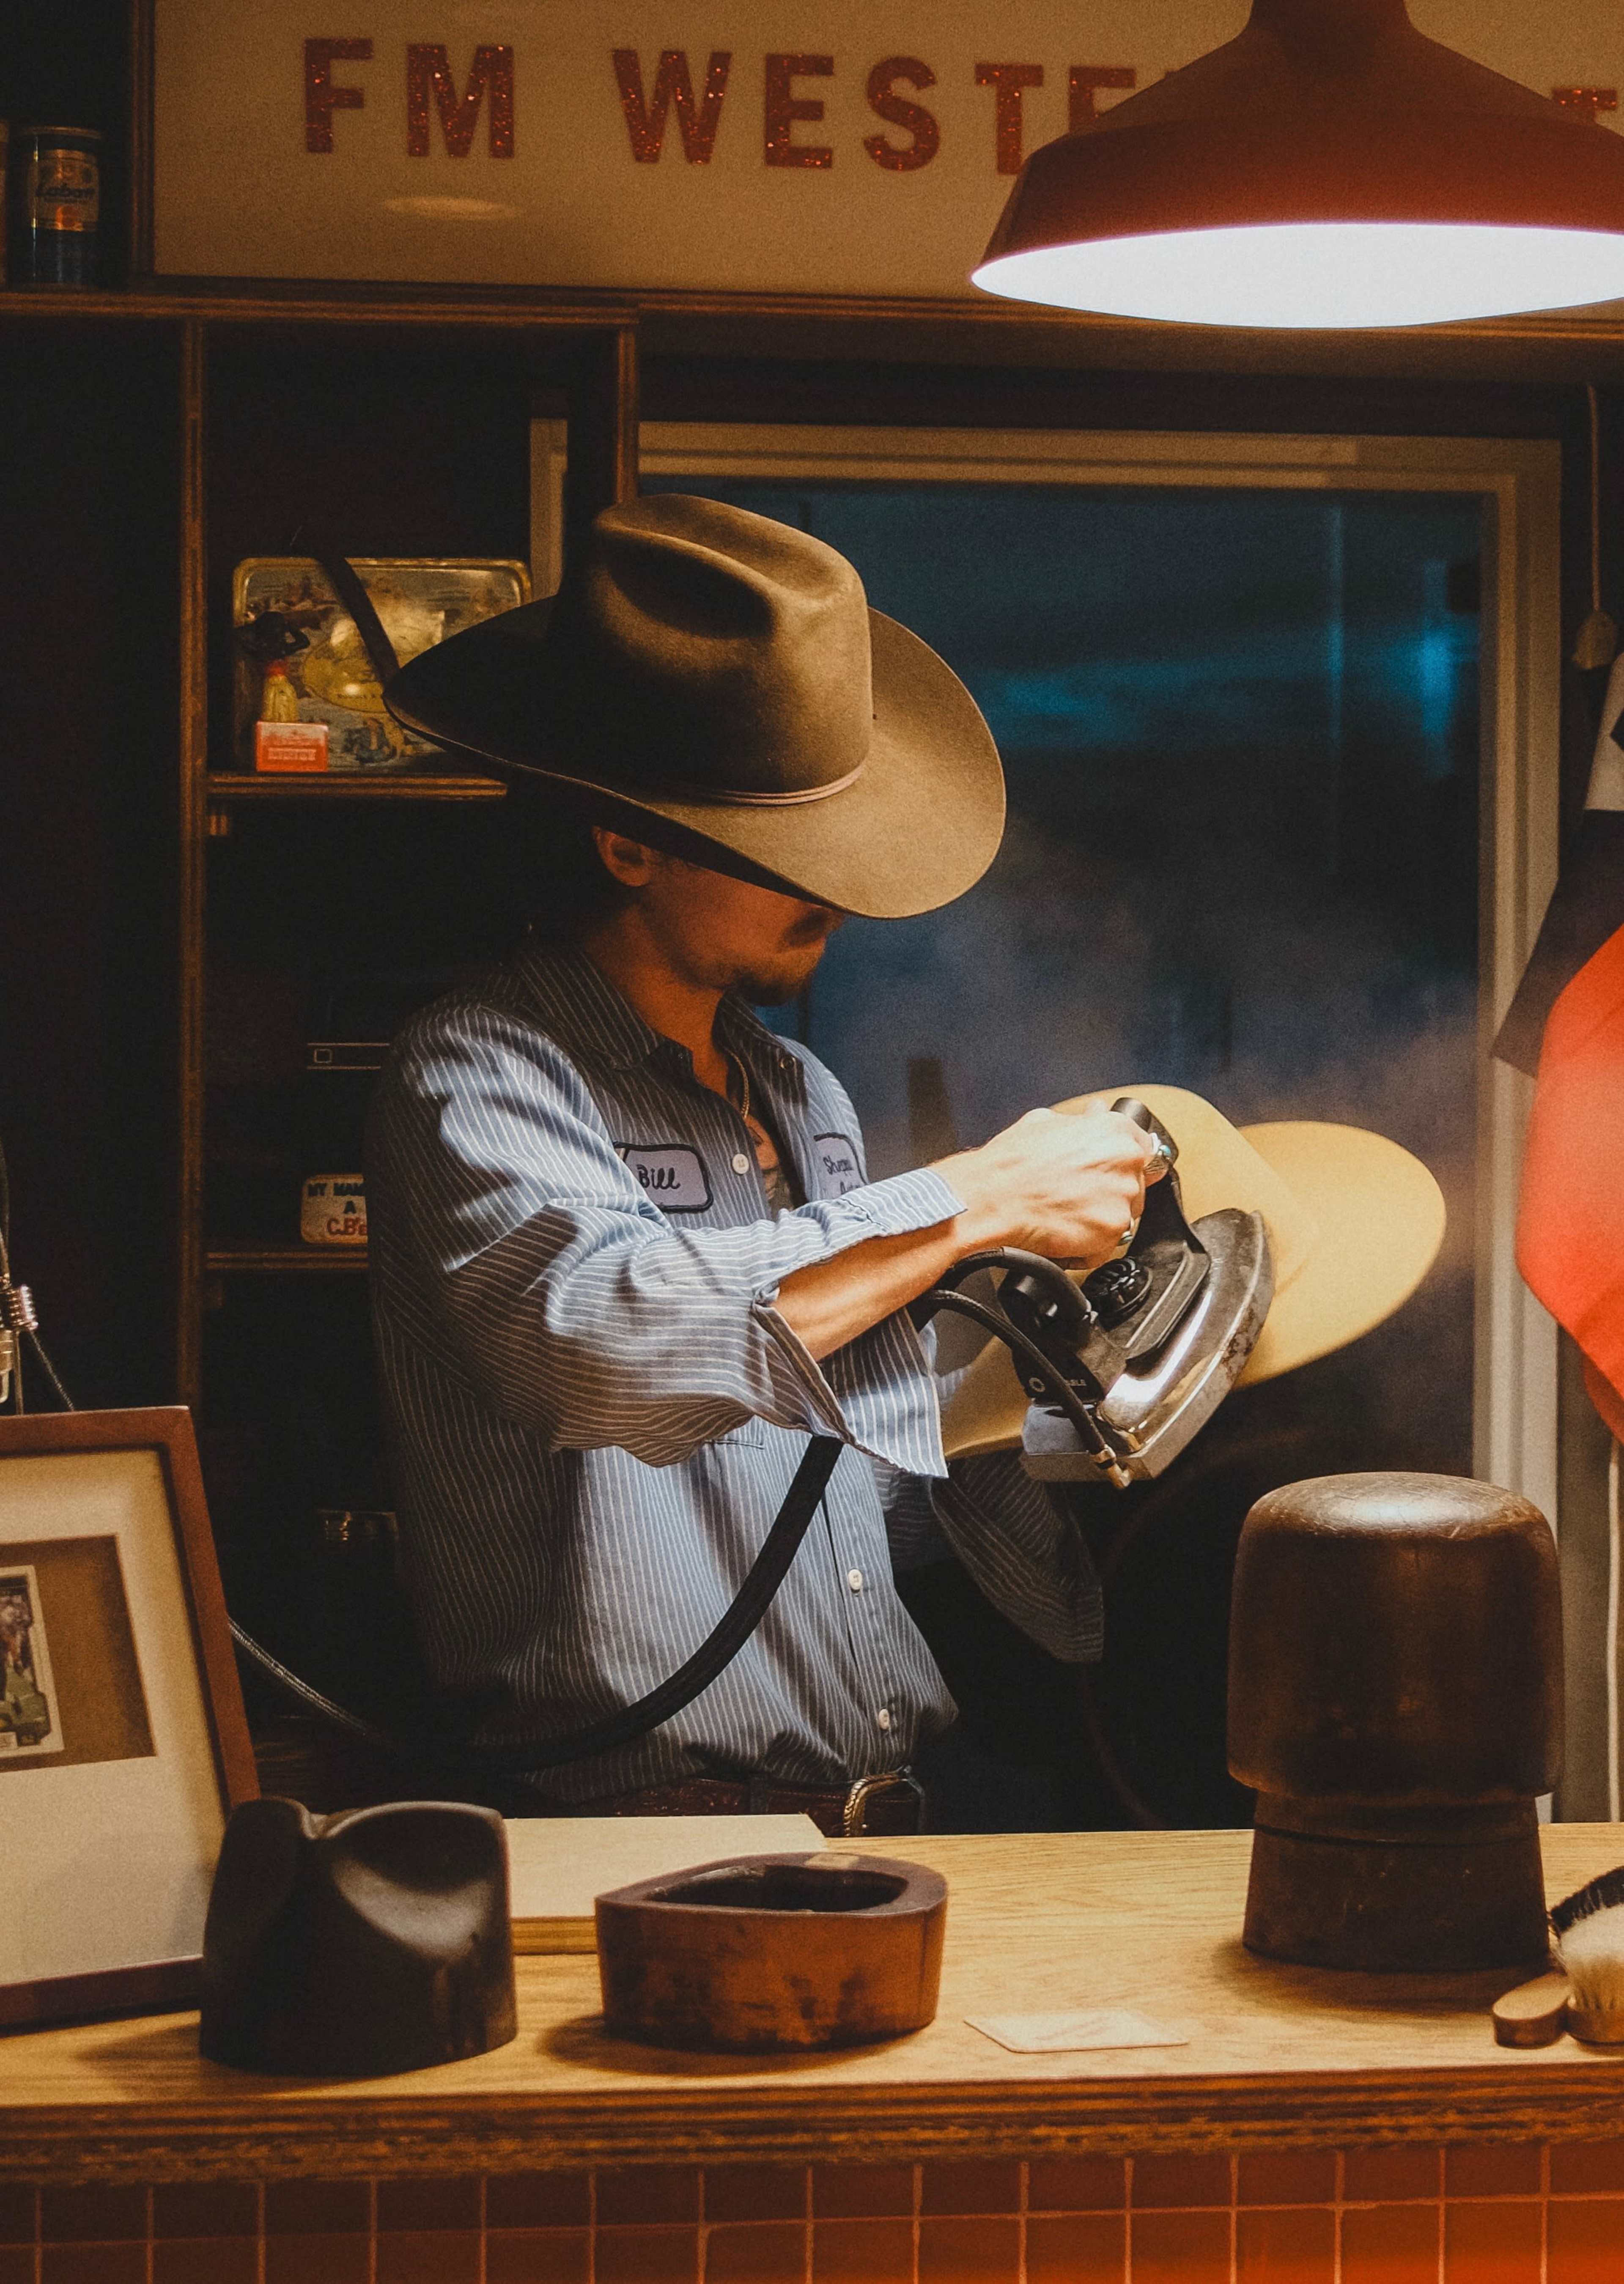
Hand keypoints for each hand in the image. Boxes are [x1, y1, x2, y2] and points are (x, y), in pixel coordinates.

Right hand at [938, 1106, 1166, 1270]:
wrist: (991, 1201)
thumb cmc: (1011, 1164)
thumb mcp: (1044, 1123)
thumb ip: (1081, 1121)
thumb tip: (1096, 1113)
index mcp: (1113, 1130)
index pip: (1143, 1148)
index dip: (1121, 1162)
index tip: (1109, 1171)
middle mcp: (1125, 1162)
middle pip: (1134, 1184)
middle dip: (1109, 1191)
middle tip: (1075, 1195)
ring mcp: (1121, 1198)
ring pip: (1123, 1214)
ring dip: (1099, 1218)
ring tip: (1065, 1213)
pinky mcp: (1112, 1231)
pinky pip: (1109, 1244)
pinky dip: (1089, 1245)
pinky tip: (1063, 1232)